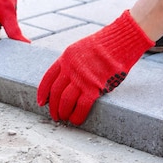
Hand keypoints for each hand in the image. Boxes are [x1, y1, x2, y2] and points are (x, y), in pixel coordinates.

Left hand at [37, 10, 153, 125]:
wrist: (120, 42)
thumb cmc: (105, 45)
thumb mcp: (82, 48)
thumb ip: (73, 62)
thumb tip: (69, 77)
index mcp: (66, 58)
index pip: (48, 78)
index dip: (42, 92)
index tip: (41, 102)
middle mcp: (71, 69)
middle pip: (55, 92)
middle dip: (53, 107)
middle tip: (55, 115)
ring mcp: (82, 78)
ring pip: (65, 101)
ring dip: (63, 112)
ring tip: (65, 119)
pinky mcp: (95, 88)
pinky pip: (81, 106)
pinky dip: (77, 116)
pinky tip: (76, 120)